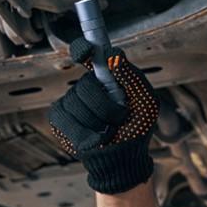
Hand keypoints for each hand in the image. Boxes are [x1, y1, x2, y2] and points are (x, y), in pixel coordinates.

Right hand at [48, 38, 158, 193]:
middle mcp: (86, 85)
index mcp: (106, 76)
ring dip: (98, 123)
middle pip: (85, 85)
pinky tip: (94, 138)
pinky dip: (83, 133)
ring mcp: (70, 102)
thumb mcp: (146, 102)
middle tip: (119, 118)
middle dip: (106, 106)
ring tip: (108, 130)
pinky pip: (65, 121)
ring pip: (76, 105)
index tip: (84, 50)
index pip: (88, 52)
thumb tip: (114, 57)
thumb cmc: (137, 128)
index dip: (83, 48)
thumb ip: (133, 78)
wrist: (123, 157)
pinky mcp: (60, 120)